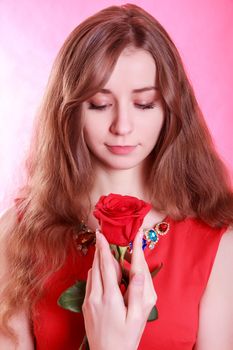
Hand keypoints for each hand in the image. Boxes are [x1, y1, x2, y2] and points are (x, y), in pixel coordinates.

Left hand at [82, 230, 156, 349]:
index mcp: (110, 298)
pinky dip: (94, 272)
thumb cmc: (126, 339)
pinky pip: (89, 283)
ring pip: (91, 273)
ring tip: (103, 250)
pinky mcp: (86, 306)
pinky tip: (100, 271)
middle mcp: (96, 296)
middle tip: (100, 235)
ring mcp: (89, 301)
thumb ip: (137, 294)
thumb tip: (138, 272)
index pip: (106, 266)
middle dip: (99, 249)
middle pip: (96, 266)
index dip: (104, 248)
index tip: (101, 234)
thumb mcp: (137, 318)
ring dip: (97, 260)